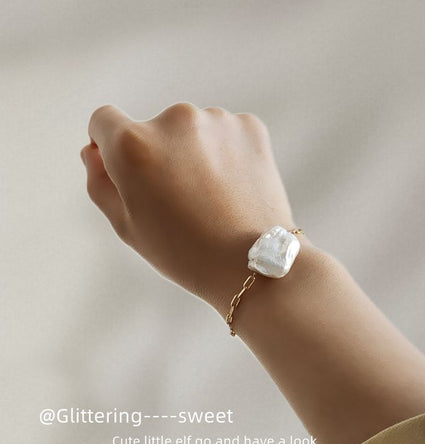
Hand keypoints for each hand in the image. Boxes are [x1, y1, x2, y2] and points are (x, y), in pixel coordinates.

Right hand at [80, 103, 304, 311]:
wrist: (254, 263)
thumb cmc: (186, 253)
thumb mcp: (126, 226)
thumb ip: (100, 181)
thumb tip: (92, 150)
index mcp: (133, 145)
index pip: (103, 121)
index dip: (110, 146)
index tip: (129, 170)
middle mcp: (174, 120)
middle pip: (153, 129)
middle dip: (160, 155)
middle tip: (182, 199)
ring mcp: (216, 120)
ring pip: (193, 131)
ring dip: (196, 153)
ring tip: (212, 197)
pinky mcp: (250, 126)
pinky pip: (226, 134)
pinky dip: (227, 153)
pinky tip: (234, 187)